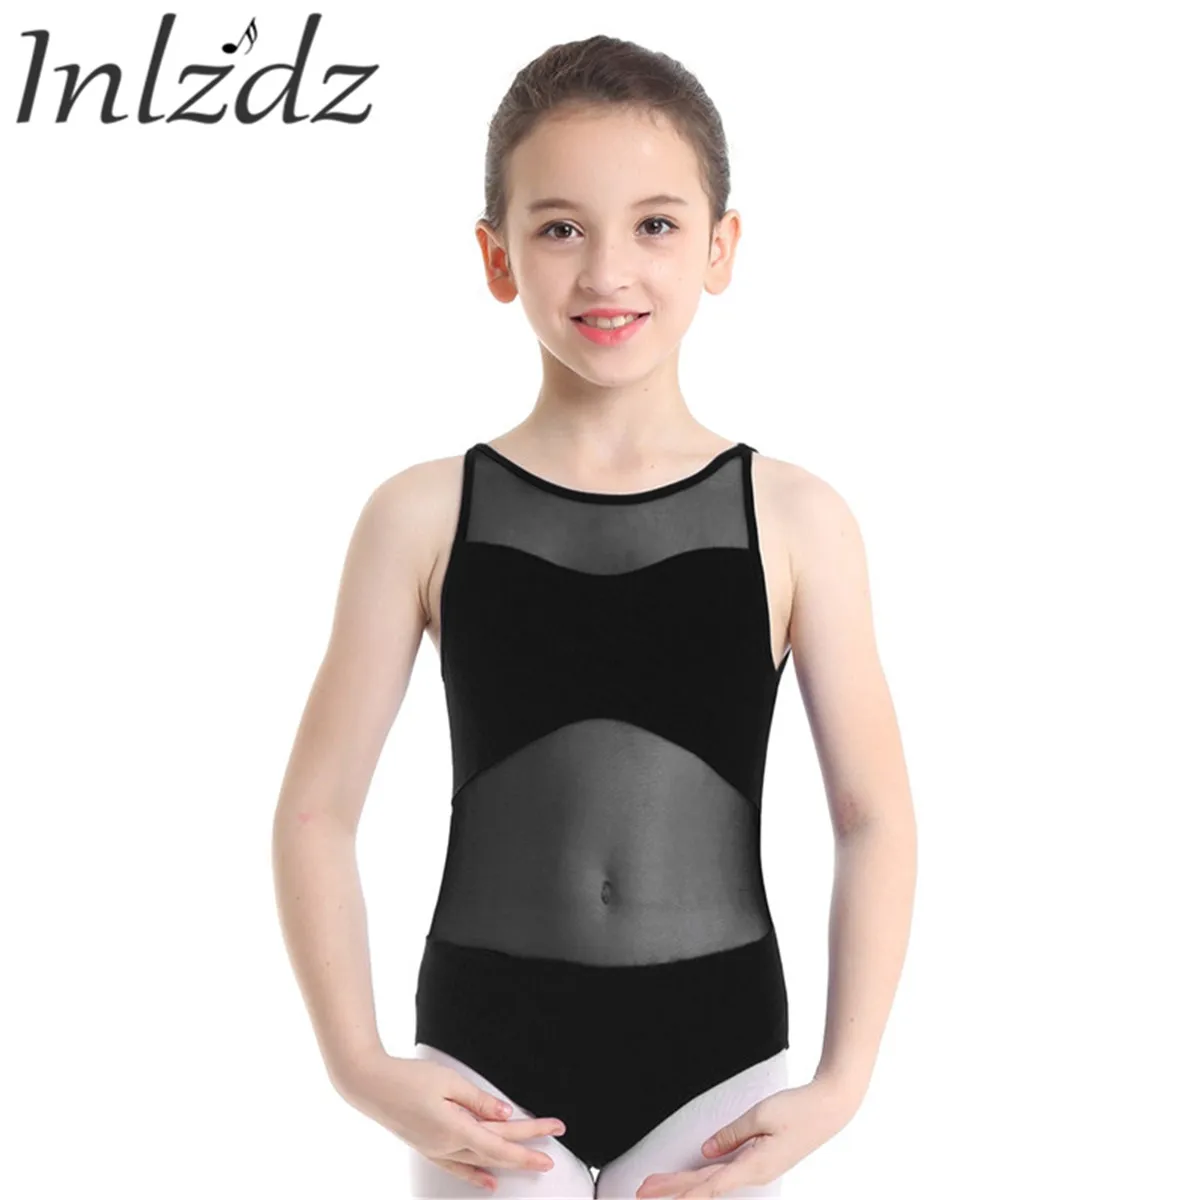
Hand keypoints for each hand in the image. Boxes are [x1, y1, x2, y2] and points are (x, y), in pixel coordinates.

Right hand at [333, 1052, 567, 1191]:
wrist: (370, 1085)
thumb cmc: (407, 1079)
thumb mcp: (450, 1082)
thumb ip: (480, 1100)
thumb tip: (506, 1115)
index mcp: (456, 1129)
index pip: (502, 1142)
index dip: (531, 1140)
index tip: (554, 1134)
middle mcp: (448, 1146)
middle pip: (496, 1152)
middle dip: (527, 1151)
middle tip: (552, 1151)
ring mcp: (437, 1150)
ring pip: (480, 1162)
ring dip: (507, 1163)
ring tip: (531, 1163)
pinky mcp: (428, 1148)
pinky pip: (459, 1168)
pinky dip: (477, 1176)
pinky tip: (489, 1183)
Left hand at [634, 1077, 858, 1197]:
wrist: (830, 1108)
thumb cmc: (798, 1110)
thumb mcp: (760, 1116)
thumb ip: (731, 1134)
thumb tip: (706, 1151)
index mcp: (754, 1167)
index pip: (708, 1185)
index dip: (680, 1193)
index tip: (655, 1195)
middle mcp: (754, 1174)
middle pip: (705, 1186)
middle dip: (672, 1189)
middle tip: (641, 1192)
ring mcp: (759, 1170)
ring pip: (714, 1181)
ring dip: (685, 1184)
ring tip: (657, 1185)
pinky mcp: (762, 1161)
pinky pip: (726, 1173)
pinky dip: (704, 1178)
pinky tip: (693, 1178)